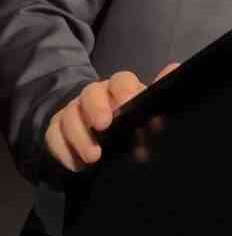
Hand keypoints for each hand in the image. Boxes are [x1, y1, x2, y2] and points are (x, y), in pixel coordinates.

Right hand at [45, 63, 179, 172]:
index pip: (120, 80)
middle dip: (96, 108)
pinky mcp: (56, 130)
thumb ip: (156, 96)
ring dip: (79, 136)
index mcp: (119, 89)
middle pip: (90, 93)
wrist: (97, 139)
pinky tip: (77, 167)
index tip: (129, 103)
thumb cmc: (127, 122)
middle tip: (104, 126)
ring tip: (94, 157)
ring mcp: (72, 112)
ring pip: (69, 116)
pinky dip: (63, 151)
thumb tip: (174, 69)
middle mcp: (94, 96)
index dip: (124, 90)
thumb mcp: (144, 112)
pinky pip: (53, 136)